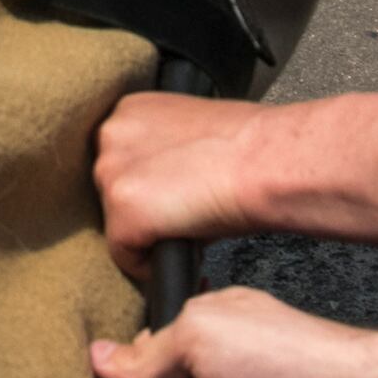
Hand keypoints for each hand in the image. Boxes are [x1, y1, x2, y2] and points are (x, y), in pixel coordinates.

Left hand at [96, 90, 266, 264]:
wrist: (266, 162)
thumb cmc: (247, 150)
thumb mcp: (191, 133)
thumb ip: (162, 152)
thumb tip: (158, 186)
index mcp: (129, 110)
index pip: (119, 160)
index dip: (146, 186)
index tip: (168, 198)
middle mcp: (111, 134)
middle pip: (112, 190)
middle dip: (144, 210)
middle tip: (182, 218)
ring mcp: (112, 173)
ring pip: (116, 223)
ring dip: (148, 235)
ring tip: (188, 231)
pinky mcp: (123, 213)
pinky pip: (126, 256)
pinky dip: (152, 266)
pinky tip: (184, 253)